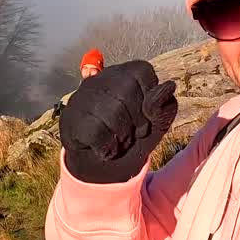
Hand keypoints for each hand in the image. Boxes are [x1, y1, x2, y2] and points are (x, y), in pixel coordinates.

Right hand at [59, 60, 178, 182]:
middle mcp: (99, 79)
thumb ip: (165, 105)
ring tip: (117, 139)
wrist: (104, 168)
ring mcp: (81, 98)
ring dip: (122, 137)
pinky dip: (107, 148)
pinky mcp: (70, 120)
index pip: (143, 71)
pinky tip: (104, 148)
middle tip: (130, 132)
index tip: (145, 116)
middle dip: (137, 121)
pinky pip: (97, 132)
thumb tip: (169, 86)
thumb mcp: (156, 124)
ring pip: (112, 113)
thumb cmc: (132, 138)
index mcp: (123, 74)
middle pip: (128, 93)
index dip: (150, 99)